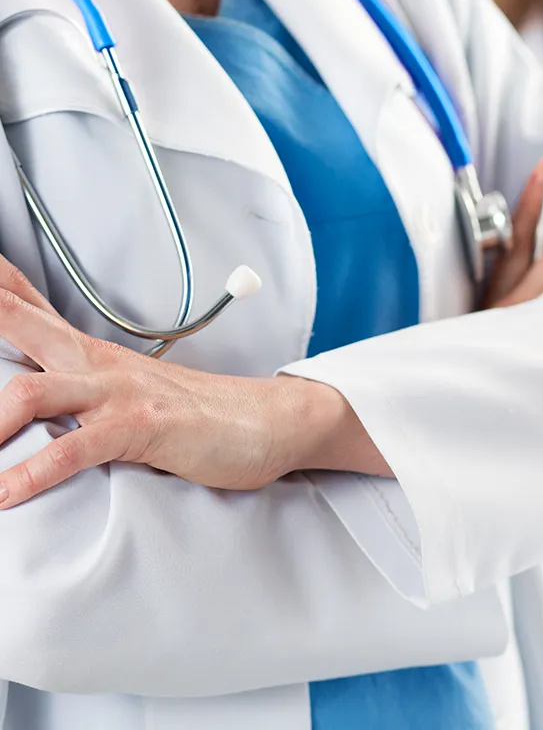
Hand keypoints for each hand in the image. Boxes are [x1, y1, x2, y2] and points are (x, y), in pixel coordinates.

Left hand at [0, 260, 305, 507]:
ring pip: (33, 391)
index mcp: (90, 352)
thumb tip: (43, 393)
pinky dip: (36, 472)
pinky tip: (5, 494)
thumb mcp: (128, 389)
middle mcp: (97, 363)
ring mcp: (121, 392)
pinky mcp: (144, 428)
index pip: (23, 301)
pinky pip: (78, 447)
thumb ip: (84, 385)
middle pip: (15, 322)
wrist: (263, 420)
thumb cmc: (193, 412)